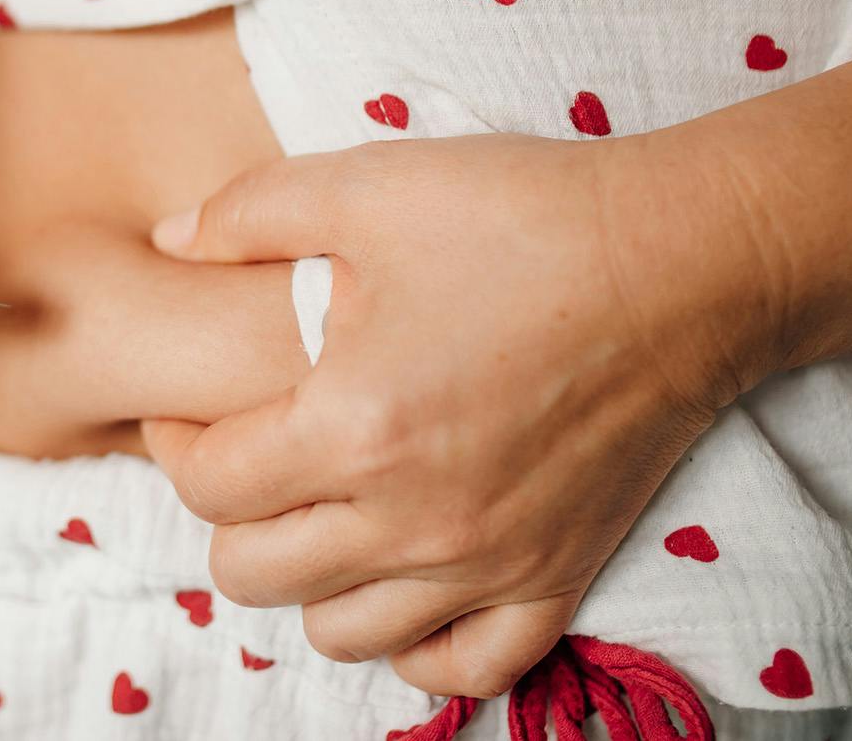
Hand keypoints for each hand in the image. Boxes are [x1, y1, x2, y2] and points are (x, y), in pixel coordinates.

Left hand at [140, 132, 776, 698]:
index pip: (207, 486)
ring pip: (342, 634)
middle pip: (254, 576)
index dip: (176, 444)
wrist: (684, 257)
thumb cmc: (523, 215)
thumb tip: (168, 238)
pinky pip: (465, 667)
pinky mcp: (558, 576)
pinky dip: (417, 641)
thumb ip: (247, 213)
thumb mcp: (368, 185)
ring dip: (309, 580)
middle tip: (253, 455)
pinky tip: (406, 580)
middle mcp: (412, 519)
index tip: (193, 408)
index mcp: (352, 427)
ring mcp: (488, 561)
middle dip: (230, 516)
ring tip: (322, 510)